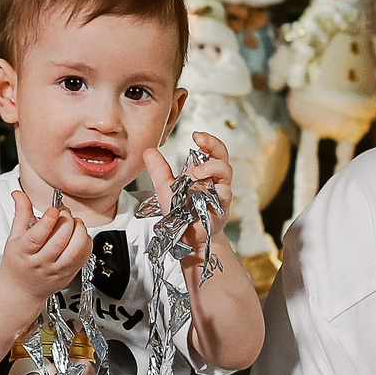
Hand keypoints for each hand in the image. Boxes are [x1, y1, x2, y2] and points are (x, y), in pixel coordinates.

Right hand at [0, 187, 91, 304]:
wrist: (20, 290)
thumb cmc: (17, 263)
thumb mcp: (14, 238)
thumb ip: (21, 214)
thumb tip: (19, 194)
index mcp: (22, 253)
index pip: (36, 237)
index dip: (47, 222)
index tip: (53, 209)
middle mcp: (39, 264)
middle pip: (58, 242)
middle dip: (66, 222)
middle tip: (64, 212)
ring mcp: (55, 271)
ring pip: (73, 251)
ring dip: (79, 232)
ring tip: (74, 222)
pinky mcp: (68, 275)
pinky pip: (83, 258)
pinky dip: (86, 243)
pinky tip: (80, 235)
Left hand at [146, 132, 231, 249]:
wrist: (187, 239)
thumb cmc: (181, 214)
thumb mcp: (166, 188)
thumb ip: (159, 170)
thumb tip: (149, 150)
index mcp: (205, 173)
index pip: (212, 151)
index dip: (208, 141)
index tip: (196, 135)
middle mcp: (215, 181)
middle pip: (223, 157)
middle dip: (214, 146)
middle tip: (200, 141)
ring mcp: (220, 195)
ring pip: (226, 173)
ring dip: (212, 167)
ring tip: (196, 171)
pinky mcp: (221, 209)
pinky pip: (224, 196)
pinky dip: (215, 191)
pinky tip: (203, 191)